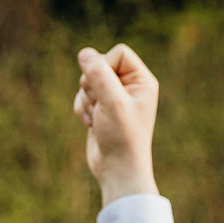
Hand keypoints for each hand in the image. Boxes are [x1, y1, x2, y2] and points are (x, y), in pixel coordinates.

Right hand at [73, 43, 159, 204]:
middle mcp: (130, 87)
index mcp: (142, 81)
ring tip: (97, 118)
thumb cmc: (121, 137)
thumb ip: (98, 75)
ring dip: (86, 99)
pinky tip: (90, 125)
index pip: (118, 53)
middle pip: (99, 65)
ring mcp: (114, 98)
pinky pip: (82, 96)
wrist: (117, 169)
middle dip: (92, 85)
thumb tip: (84, 53)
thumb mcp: (111, 102)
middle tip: (99, 104)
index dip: (105, 65)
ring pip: (88, 82)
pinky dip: (81, 109)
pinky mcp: (100, 109)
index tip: (103, 86)